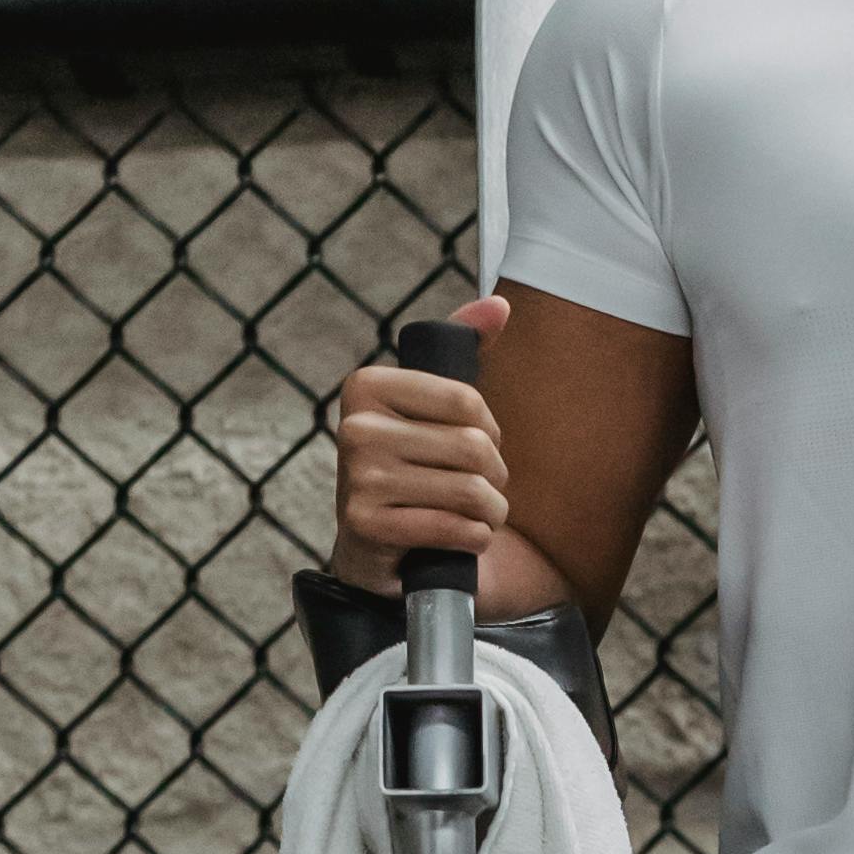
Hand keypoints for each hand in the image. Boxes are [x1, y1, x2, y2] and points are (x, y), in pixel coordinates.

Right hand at [331, 299, 513, 587]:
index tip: (479, 445)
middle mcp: (354, 428)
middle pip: (473, 447)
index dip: (491, 430)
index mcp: (367, 386)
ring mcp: (357, 478)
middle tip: (484, 489)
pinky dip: (474, 538)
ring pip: (470, 490)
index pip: (466, 400)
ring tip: (478, 515)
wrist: (374, 547)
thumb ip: (462, 349)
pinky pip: (454, 528)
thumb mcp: (430, 407)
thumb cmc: (412, 467)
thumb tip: (499, 306)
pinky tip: (465, 538)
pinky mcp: (367, 526)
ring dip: (491, 511)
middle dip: (495, 476)